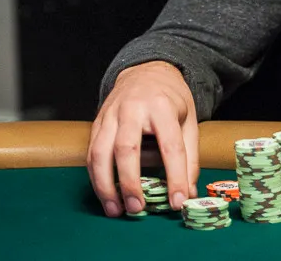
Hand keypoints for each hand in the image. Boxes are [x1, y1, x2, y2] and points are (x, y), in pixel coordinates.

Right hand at [87, 61, 199, 217]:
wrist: (146, 71)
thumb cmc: (169, 100)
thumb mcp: (189, 120)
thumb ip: (189, 156)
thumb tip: (188, 192)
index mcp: (162, 107)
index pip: (170, 145)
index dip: (175, 176)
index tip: (177, 201)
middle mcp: (133, 109)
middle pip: (127, 148)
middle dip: (130, 182)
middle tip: (137, 208)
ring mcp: (111, 114)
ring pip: (100, 152)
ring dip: (105, 185)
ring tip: (115, 210)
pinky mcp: (97, 122)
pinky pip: (91, 152)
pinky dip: (96, 177)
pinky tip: (106, 195)